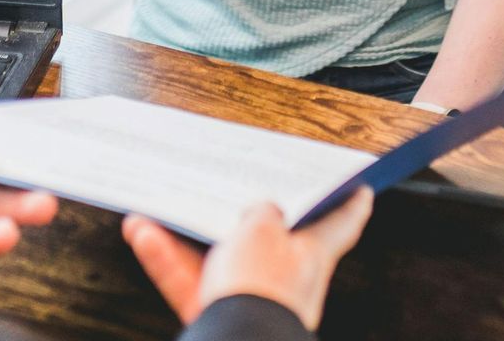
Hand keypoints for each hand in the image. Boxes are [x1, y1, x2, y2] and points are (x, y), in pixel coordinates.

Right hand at [122, 189, 373, 330]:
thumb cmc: (261, 286)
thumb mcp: (263, 228)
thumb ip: (262, 212)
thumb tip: (260, 211)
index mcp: (313, 253)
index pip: (343, 222)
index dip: (352, 203)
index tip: (361, 187)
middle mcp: (286, 277)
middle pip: (267, 237)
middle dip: (240, 214)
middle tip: (226, 187)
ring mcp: (250, 298)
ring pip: (215, 256)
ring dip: (185, 233)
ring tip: (155, 208)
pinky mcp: (216, 316)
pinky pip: (189, 278)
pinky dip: (166, 256)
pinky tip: (141, 231)